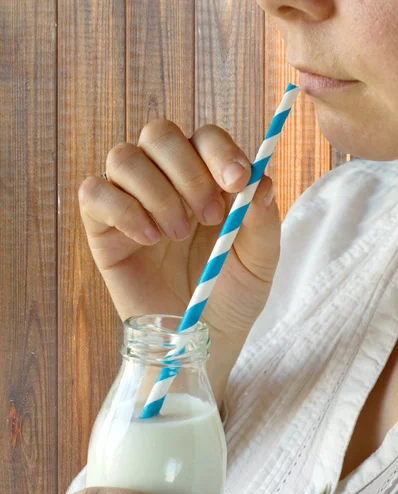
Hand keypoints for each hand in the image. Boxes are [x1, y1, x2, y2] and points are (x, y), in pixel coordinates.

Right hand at [78, 121, 279, 401]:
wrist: (199, 341)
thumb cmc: (231, 297)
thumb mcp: (260, 261)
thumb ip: (262, 219)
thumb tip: (260, 180)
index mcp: (207, 181)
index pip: (205, 137)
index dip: (218, 151)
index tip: (236, 182)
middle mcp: (167, 183)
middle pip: (159, 134)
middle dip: (187, 171)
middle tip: (208, 216)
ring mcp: (132, 202)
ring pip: (124, 157)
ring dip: (156, 191)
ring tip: (176, 234)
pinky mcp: (103, 228)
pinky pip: (94, 192)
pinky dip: (121, 208)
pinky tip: (148, 239)